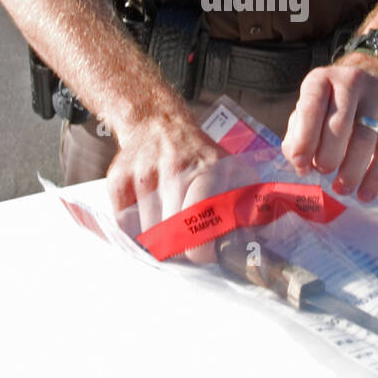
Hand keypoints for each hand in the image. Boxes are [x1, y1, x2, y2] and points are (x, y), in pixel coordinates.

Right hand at [105, 110, 253, 265]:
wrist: (158, 123)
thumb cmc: (199, 156)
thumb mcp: (233, 171)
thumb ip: (249, 206)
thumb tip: (259, 244)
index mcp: (208, 169)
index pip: (200, 219)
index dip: (201, 247)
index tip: (204, 254)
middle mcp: (174, 169)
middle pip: (172, 232)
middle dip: (180, 247)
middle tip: (186, 246)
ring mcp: (144, 174)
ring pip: (147, 232)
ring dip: (157, 239)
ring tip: (168, 225)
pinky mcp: (118, 180)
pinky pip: (125, 225)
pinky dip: (135, 230)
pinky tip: (148, 216)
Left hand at [280, 53, 377, 202]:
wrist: (373, 79)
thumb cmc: (331, 106)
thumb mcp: (309, 112)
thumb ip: (298, 136)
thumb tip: (301, 164)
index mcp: (320, 79)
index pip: (311, 108)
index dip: (304, 140)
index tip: (300, 166)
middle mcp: (351, 80)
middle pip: (340, 125)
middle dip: (328, 156)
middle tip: (323, 172)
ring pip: (365, 139)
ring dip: (351, 171)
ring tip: (341, 188)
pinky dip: (376, 176)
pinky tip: (365, 194)